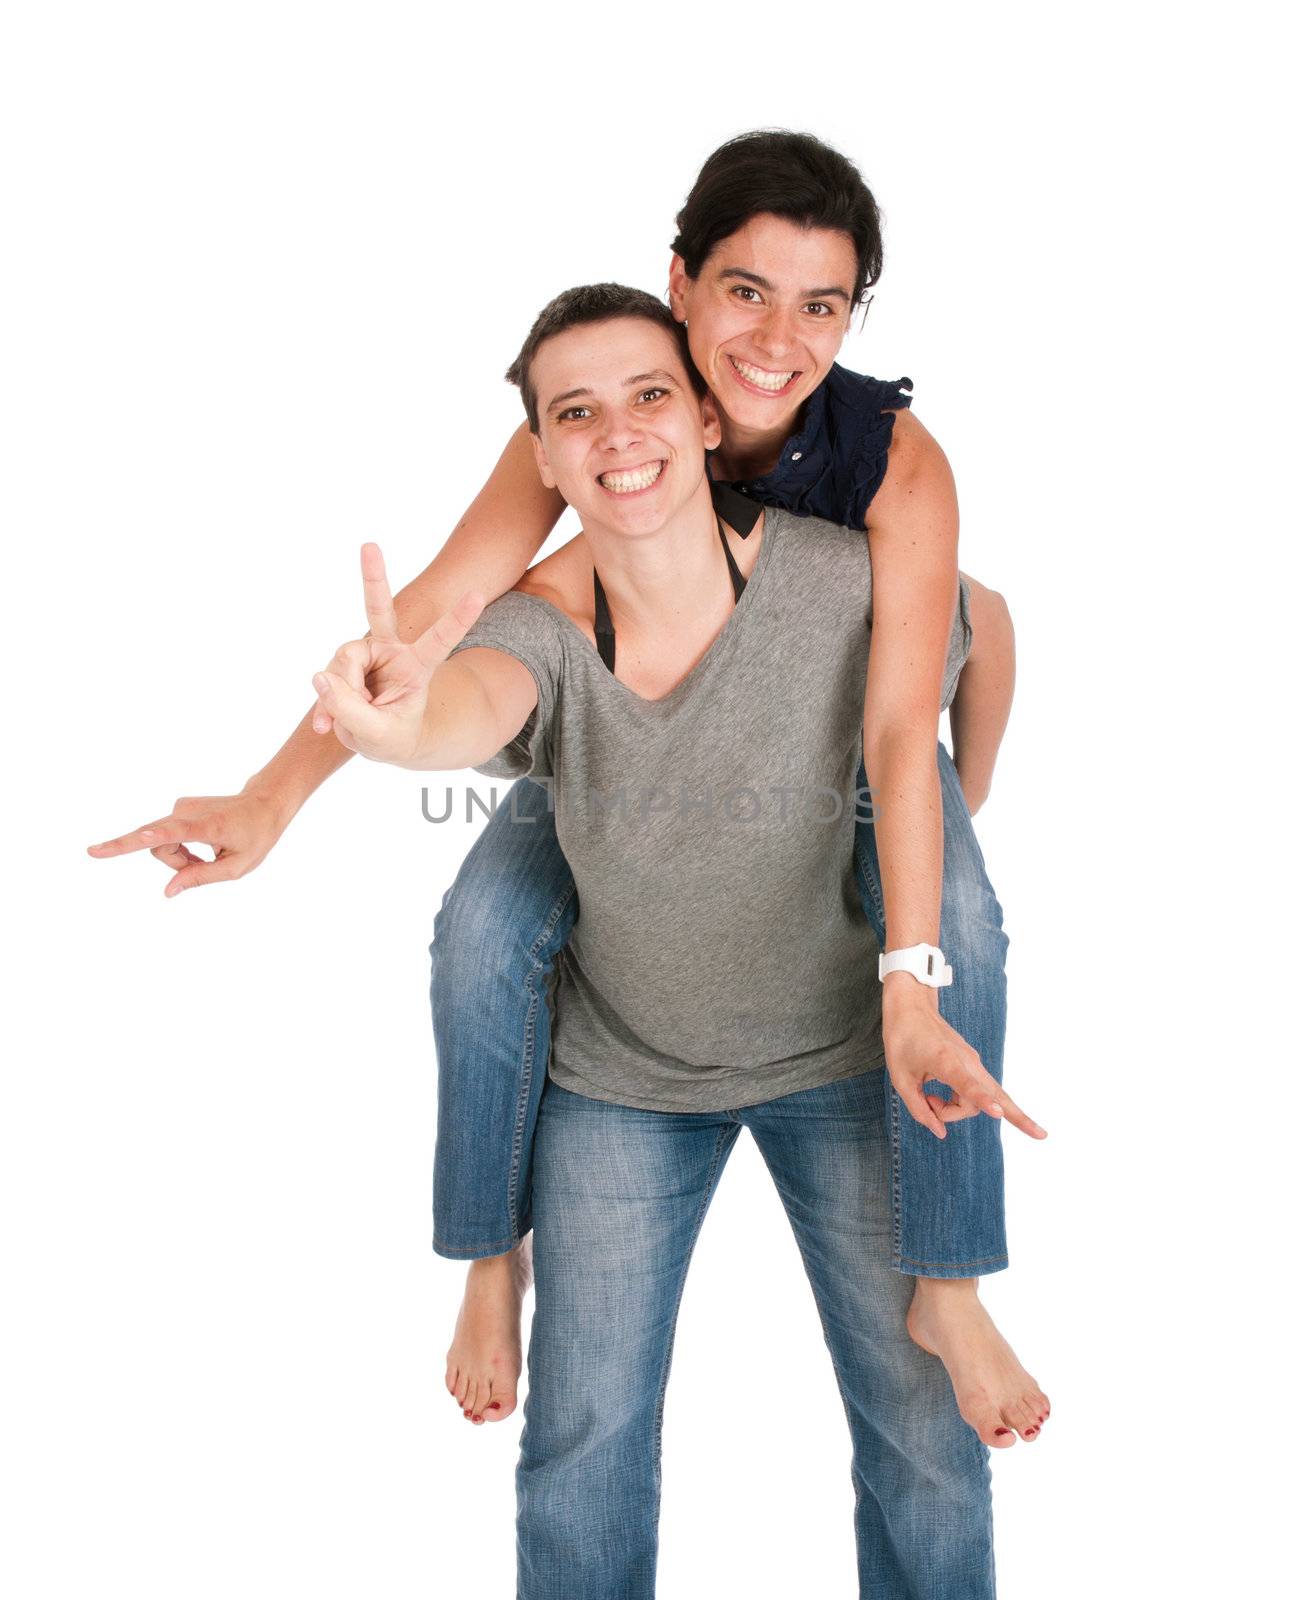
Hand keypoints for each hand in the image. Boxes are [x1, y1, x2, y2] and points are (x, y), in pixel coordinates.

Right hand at [86, 786, 292, 896]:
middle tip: (202, 865)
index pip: (171, 833)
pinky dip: (179, 848)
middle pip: (158, 844)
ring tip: (204, 861)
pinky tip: (199, 851)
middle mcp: (189, 811)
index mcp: (207, 826)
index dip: (145, 839)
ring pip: (160, 842)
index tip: (114, 846)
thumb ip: (201, 877)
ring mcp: (182, 806)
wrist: (263, 804)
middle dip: (173, 864)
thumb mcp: (236, 866)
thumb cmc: (255, 837)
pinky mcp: (179, 807)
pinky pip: (166, 836)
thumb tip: (168, 891)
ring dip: (178, 858)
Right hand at [309, 542, 484, 765]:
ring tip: (345, 722)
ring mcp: (366, 656)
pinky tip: (325, 725)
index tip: (477, 594)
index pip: (439, 640)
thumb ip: (350, 710)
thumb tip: (320, 676)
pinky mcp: (345, 665)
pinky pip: (325, 680)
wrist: (379, 740)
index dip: (457, 619)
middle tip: (370, 545)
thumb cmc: (392, 737)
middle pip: (378, 610)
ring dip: (339, 697)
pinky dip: (323, 706)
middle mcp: (391, 652)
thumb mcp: (379, 736)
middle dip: (373, 577)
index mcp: (417, 667)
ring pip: (341, 663)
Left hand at [881, 979, 1046, 1141]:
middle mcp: (967, 1061)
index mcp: (945, 1061)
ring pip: (983, 1098)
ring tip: (929, 1099)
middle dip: (997, 1117)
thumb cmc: (903, 1040)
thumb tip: (941, 1133)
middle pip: (991, 1098)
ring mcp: (973, 1062)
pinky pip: (976, 1092)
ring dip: (957, 1109)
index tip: (998, 1114)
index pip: (968, 1085)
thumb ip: (920, 1109)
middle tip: (984, 1118)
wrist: (912, 1007)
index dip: (983, 1101)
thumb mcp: (901, 1079)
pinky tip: (937, 1097)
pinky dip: (962, 1101)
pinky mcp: (973, 1064)